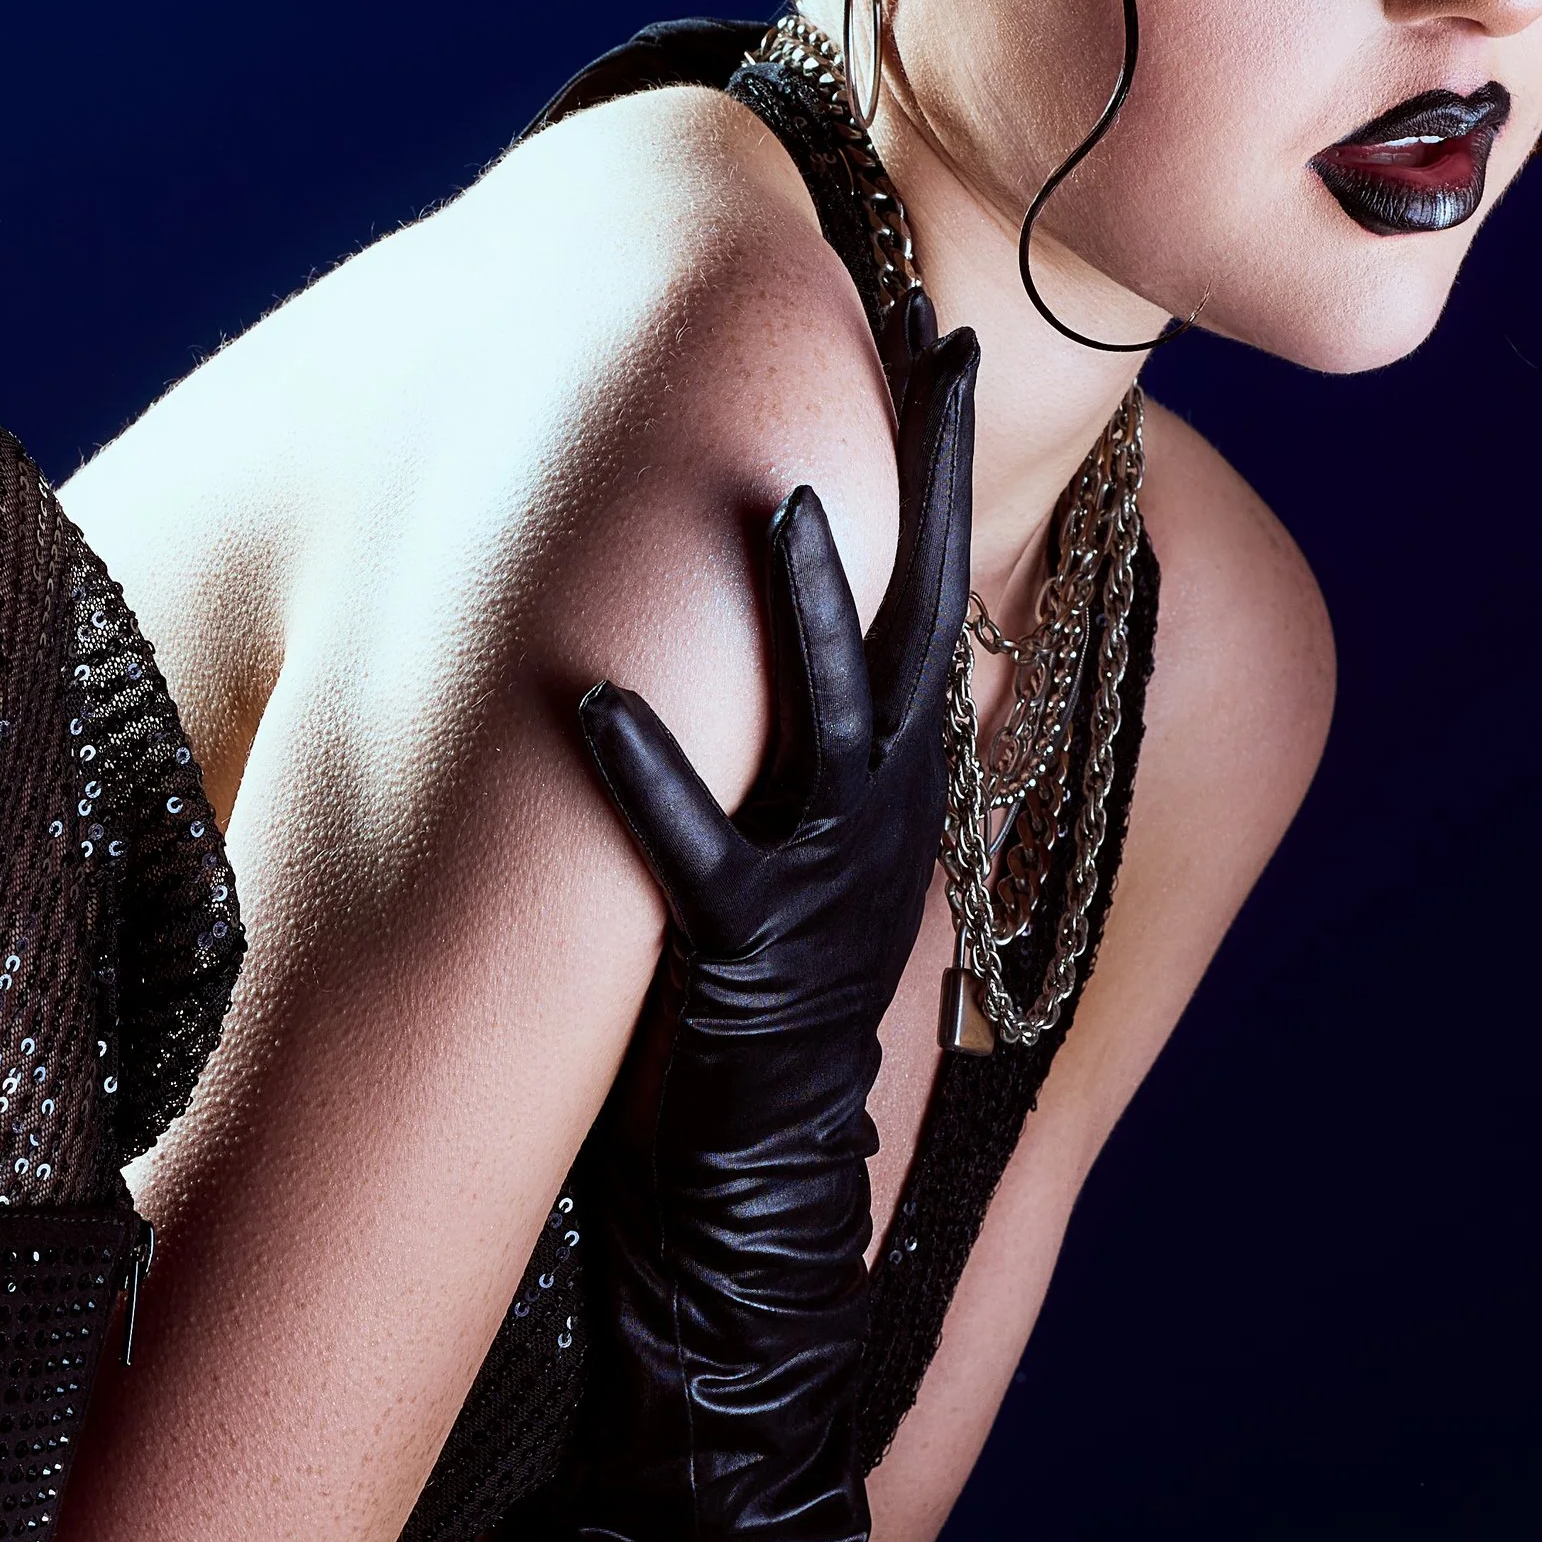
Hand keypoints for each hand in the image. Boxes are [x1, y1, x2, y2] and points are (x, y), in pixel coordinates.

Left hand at [544, 308, 975, 1541]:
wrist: (765, 1208)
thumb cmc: (771, 1013)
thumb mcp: (817, 849)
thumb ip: (826, 737)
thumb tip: (863, 630)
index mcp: (897, 772)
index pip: (941, 579)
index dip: (951, 457)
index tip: (954, 333)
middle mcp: (879, 803)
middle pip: (923, 606)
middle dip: (937, 474)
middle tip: (942, 344)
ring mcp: (818, 872)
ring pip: (829, 709)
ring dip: (807, 602)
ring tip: (789, 496)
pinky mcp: (737, 947)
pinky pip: (692, 842)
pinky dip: (647, 771)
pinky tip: (586, 697)